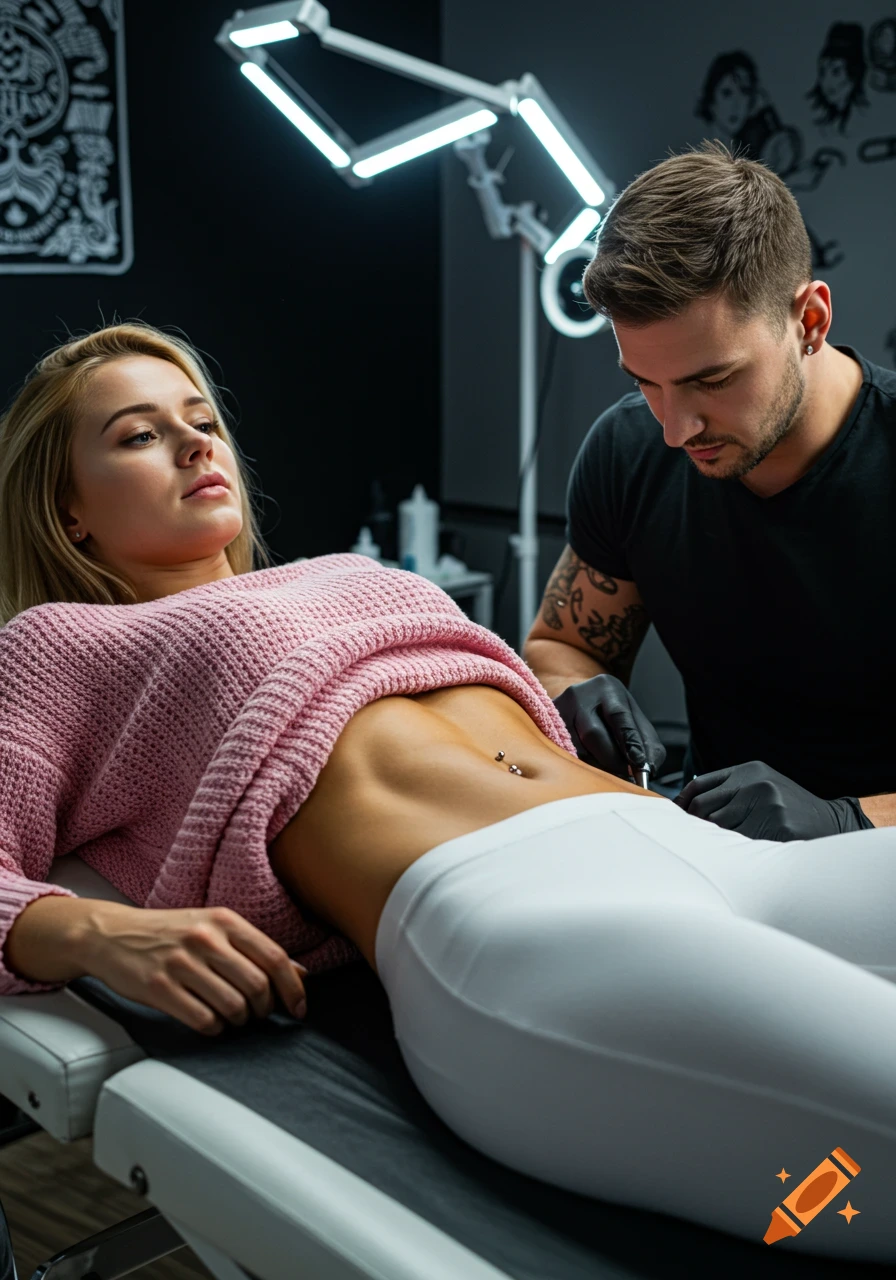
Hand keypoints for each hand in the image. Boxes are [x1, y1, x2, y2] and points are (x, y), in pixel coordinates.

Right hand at [80, 902, 309, 1035]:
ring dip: (239, 1021)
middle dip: (264, 1009)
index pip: (274, 957)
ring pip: (232, 1006)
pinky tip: (210, 1022)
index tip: (299, 1008)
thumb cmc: (168, 933)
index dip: (293, 988)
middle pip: (257, 986)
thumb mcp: (213, 927)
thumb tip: (301, 974)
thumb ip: (253, 948)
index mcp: (224, 920)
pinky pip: (203, 1020)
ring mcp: (180, 963)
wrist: (111, 934)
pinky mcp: (158, 988)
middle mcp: (205, 938)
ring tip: (232, 1018)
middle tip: (257, 1014)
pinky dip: (214, 1028)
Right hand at [552, 673, 665, 779]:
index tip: (640, 762)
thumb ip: (646, 742)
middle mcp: (579, 694)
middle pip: (593, 733)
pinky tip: (588, 767)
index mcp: (607, 688)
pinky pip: (564, 754)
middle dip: (613, 759)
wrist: (578, 706)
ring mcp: (558, 711)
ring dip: (596, 765)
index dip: (630, 741)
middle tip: (626, 775)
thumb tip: (647, 768)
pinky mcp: (544, 728)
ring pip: (577, 748)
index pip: (619, 716)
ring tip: (607, 770)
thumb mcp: (632, 719)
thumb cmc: (610, 716)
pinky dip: (580, 766)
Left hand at [675, 761, 874, 840]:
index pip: (700, 784)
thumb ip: (731, 790)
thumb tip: (687, 805)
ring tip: (718, 849)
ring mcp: (767, 804)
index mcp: (750, 770)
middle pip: (704, 807)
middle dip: (695, 826)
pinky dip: (733, 852)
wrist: (831, 822)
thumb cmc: (790, 808)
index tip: (674, 817)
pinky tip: (738, 855)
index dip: (682, 803)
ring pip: (718, 828)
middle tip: (693, 840)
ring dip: (714, 841)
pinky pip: (740, 844)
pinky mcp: (778, 827)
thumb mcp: (762, 786)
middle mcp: (756, 783)